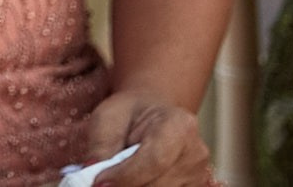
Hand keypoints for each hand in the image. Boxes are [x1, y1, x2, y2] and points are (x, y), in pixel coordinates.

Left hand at [84, 90, 208, 186]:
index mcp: (179, 124)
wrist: (150, 112)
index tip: (99, 183)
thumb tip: (95, 178)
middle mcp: (195, 152)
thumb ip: (101, 148)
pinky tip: (132, 179)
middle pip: (159, 184)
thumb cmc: (127, 113)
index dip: (126, 176)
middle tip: (103, 181)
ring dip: (134, 186)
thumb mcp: (107, 118)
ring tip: (119, 175)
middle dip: (126, 186)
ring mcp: (198, 173)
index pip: (155, 160)